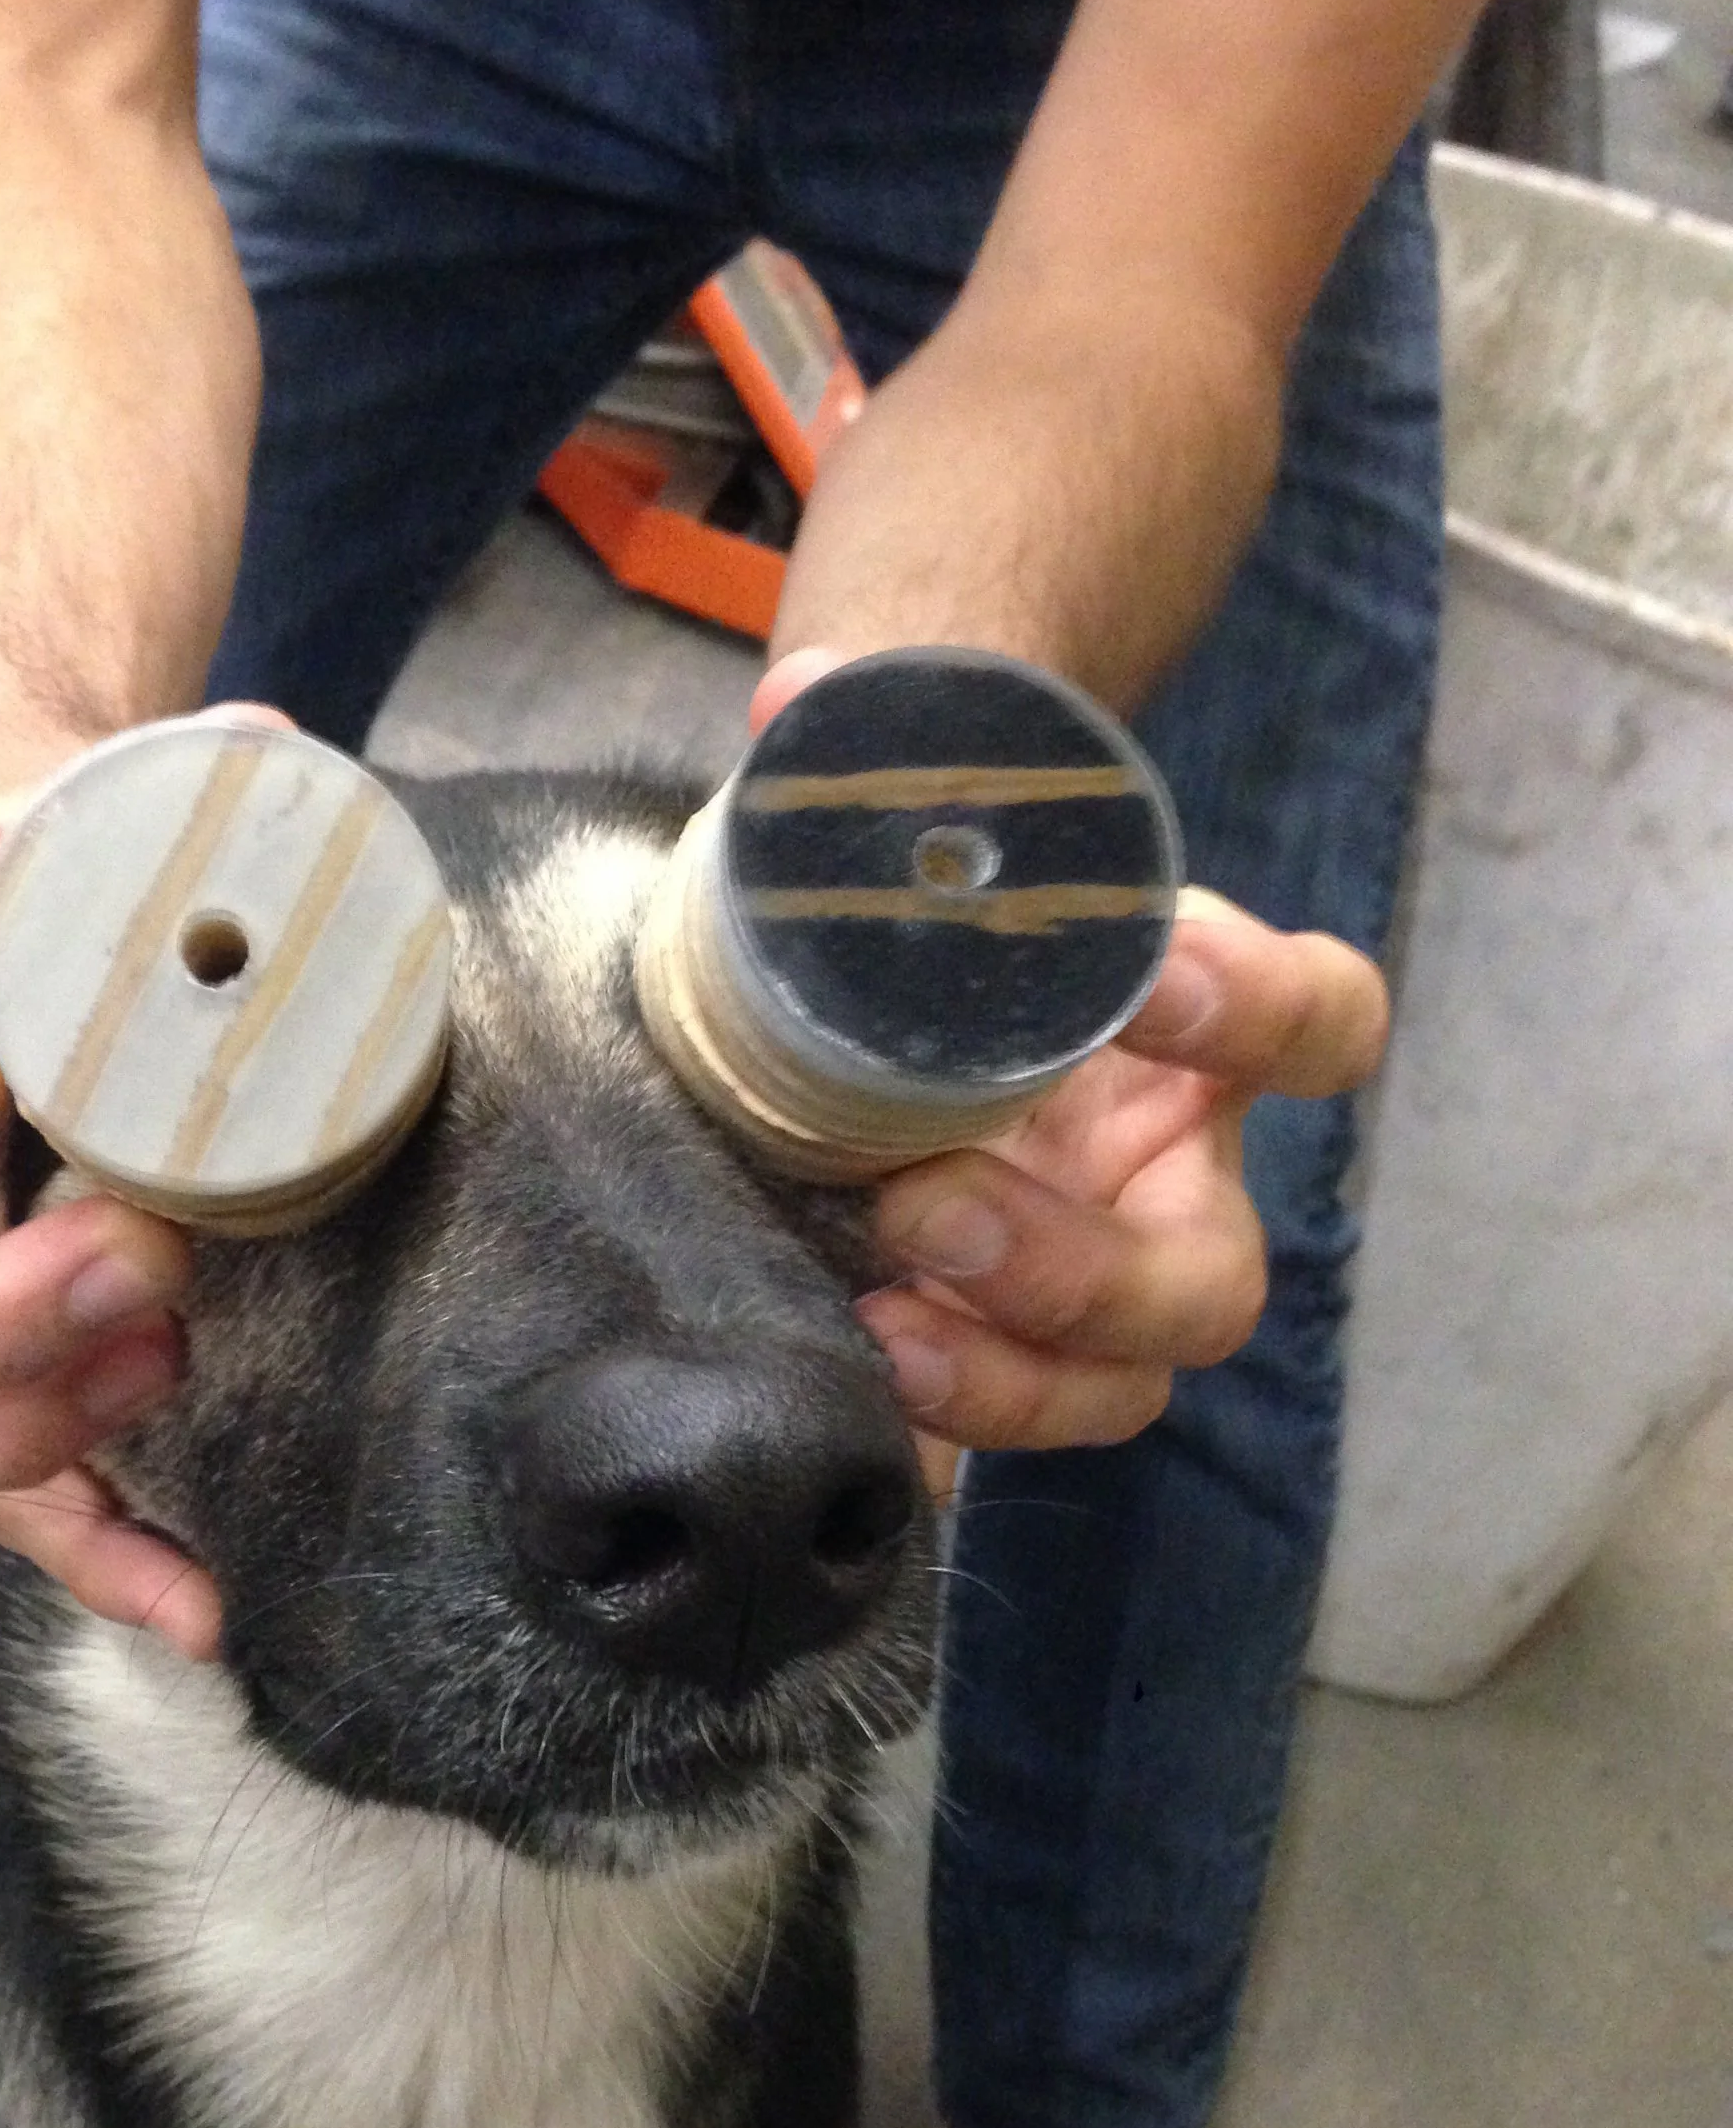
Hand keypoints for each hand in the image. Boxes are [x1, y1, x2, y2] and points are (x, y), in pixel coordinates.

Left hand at [748, 652, 1390, 1491]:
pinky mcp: (986, 1357)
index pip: (1319, 1026)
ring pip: (1115, 1384)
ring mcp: (1080, 1287)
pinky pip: (990, 1429)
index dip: (1261, 1011)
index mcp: (1198, 1032)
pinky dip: (930, 1423)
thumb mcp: (920, 825)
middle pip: (1207, 1282)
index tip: (1147, 975)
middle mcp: (1163, 1179)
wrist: (829, 995)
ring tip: (879, 1318)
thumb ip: (883, 743)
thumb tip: (808, 698)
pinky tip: (837, 1376)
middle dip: (1078, 1266)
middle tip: (931, 1202)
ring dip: (1008, 1374)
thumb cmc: (919, 908)